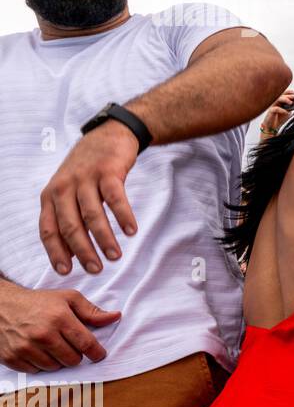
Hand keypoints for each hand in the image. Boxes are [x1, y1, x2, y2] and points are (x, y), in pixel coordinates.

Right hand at [0, 284, 119, 372]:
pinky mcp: (12, 358)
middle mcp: (42, 334)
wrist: (1, 305)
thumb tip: (116, 317)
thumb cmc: (39, 302)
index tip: (99, 354)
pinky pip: (36, 371)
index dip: (97, 353)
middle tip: (71, 345)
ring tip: (53, 346)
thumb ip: (92, 311)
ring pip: (55, 368)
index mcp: (59, 318)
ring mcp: (25, 348)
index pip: (86, 344)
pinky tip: (38, 351)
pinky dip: (40, 364)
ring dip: (58, 361)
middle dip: (76, 355)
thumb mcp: (68, 298)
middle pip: (73, 360)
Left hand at [39, 121, 139, 273]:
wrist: (108, 135)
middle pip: (71, 226)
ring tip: (116, 256)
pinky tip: (131, 231)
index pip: (48, 230)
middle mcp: (64, 187)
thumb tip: (71, 252)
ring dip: (104, 239)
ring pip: (92, 216)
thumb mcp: (69, 190)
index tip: (66, 271)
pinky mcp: (108, 171)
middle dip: (83, 251)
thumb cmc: (89, 169)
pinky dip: (123, 216)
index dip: (56, 252)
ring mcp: (86, 178)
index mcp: (50, 195)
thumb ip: (68, 217)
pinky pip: (115, 199)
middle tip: (96, 269)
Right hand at [260, 87, 293, 137]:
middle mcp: (276, 102)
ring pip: (278, 99)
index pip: (285, 93)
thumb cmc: (280, 118)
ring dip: (285, 100)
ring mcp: (273, 106)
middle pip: (282, 95)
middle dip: (289, 95)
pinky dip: (282, 110)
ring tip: (291, 103)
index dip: (290, 92)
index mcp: (281, 101)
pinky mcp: (270, 112)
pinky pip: (275, 109)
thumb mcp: (288, 112)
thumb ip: (293, 108)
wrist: (272, 127)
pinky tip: (287, 112)